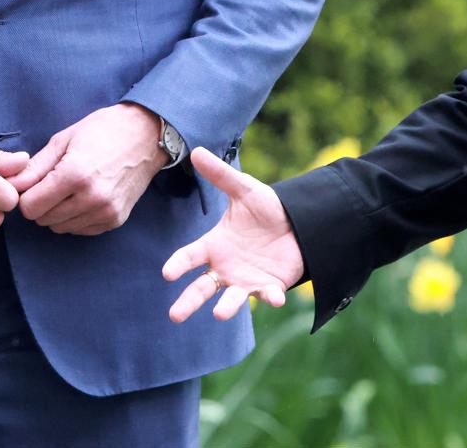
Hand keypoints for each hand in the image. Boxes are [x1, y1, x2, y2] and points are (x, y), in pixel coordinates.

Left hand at [13, 102, 164, 234]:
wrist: (146, 135)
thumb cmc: (103, 131)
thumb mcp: (63, 140)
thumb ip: (35, 168)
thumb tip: (11, 186)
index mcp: (75, 174)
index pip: (31, 208)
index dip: (27, 196)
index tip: (34, 184)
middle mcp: (92, 197)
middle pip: (44, 220)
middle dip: (41, 204)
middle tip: (52, 184)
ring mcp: (106, 211)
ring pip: (61, 228)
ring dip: (58, 213)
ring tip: (69, 189)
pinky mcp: (115, 220)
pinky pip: (80, 230)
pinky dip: (75, 218)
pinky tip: (83, 197)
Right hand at [161, 147, 303, 321]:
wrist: (298, 223)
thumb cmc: (266, 208)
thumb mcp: (244, 190)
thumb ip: (221, 175)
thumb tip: (196, 150)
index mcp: (215, 245)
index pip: (191, 256)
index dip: (179, 264)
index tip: (167, 272)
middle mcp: (225, 267)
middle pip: (202, 288)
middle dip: (189, 301)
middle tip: (175, 316)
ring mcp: (246, 279)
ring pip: (231, 299)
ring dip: (226, 307)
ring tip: (219, 314)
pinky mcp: (269, 286)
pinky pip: (268, 295)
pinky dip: (270, 298)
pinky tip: (275, 298)